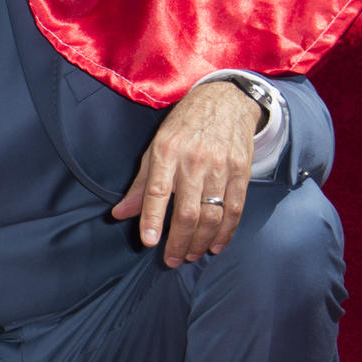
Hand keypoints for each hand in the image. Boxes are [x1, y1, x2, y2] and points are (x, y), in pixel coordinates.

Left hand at [111, 82, 262, 266]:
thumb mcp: (156, 148)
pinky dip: (226, 232)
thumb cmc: (184, 127)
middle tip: (171, 260)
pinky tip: (216, 245)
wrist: (227, 101)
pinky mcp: (241, 172)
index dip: (153, 219)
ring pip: (212, 216)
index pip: (158, 191)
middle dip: (179, 243)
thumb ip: (141, 185)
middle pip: (187, 212)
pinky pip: (235, 209)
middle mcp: (194, 160)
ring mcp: (221, 167)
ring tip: (191, 255)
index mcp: (167, 152)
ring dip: (201, 242)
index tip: (149, 242)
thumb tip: (120, 214)